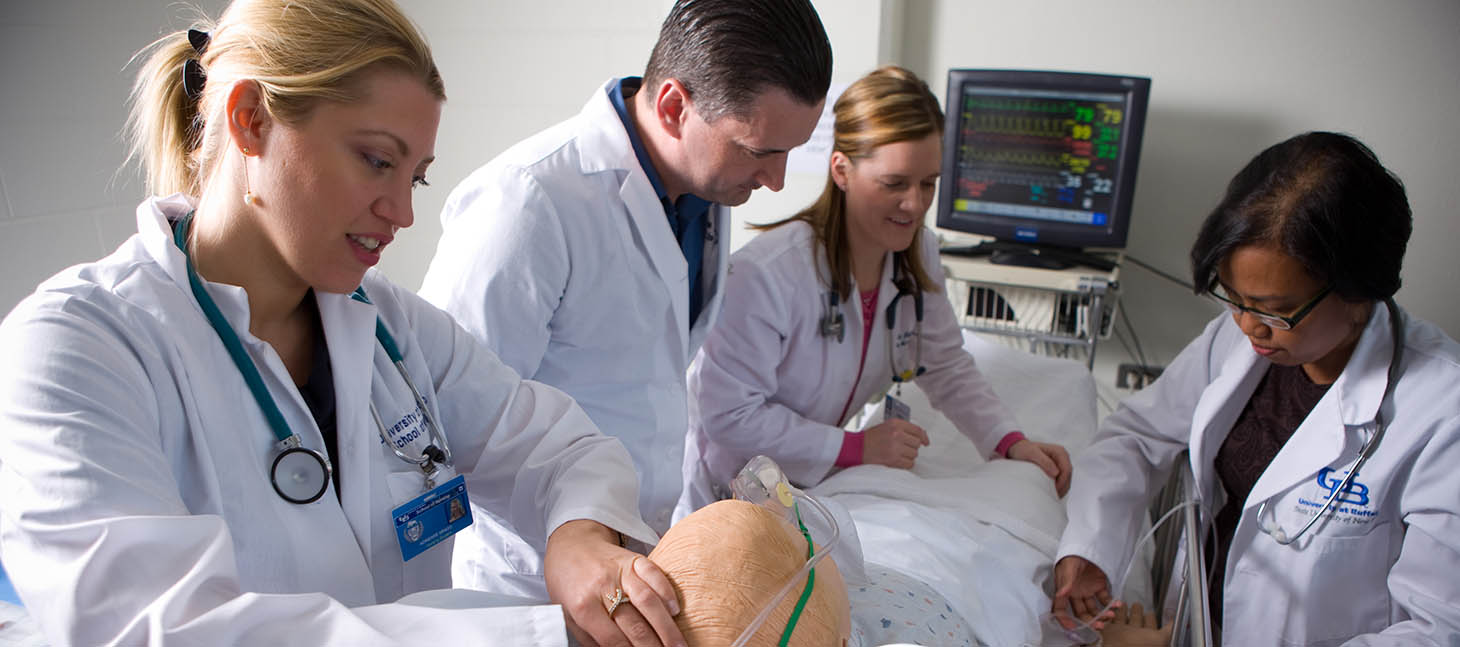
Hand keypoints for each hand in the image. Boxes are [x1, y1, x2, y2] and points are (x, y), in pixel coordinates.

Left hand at [543, 520, 684, 646]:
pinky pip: (654, 574)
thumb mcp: (569, 615)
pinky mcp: (633, 558)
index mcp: (582, 606)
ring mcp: (619, 571)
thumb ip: (592, 638)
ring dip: (667, 627)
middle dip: (654, 646)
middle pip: (635, 624)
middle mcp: (602, 588)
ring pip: (648, 601)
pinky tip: (675, 610)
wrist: (569, 544)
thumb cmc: (568, 583)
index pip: (613, 639)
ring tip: (678, 645)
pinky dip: (667, 592)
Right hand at [862, 419, 929, 468]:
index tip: (925, 442)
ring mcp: (896, 447)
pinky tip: (897, 461)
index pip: (917, 430)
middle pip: (916, 443)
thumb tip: (920, 436)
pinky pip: (909, 464)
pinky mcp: (893, 460)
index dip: (924, 437)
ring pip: (914, 454)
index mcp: (896, 424)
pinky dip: (905, 464)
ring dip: (908, 456)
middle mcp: (897, 434)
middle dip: (911, 447)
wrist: (857, 448)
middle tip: (902, 448)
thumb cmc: (870, 438)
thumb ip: (903, 429)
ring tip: (897, 454)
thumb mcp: (887, 426)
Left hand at [1006, 439, 1072, 495]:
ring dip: (1062, 489)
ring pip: (1067, 479)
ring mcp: (1061, 463)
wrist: (1019, 448)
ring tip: (1053, 497)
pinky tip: (1053, 493)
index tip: (1054, 490)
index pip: (1067, 469)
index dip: (1062, 481)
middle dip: (1063, 487)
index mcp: (1060, 452)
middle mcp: (1063, 457)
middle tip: (1054, 497)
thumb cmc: (1024, 449)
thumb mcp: (1032, 453)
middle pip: (1068, 476)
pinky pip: (1062, 480)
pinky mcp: (1058, 469)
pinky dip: (1059, 488)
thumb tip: (1056, 473)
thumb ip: (1044, 461)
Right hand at [1052, 555, 1115, 630]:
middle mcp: (1075, 594)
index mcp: (1064, 590)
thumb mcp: (1069, 567)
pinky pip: (1104, 599)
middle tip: (1100, 624)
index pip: (1060, 609)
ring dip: (1102, 614)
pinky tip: (1117, 604)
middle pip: (1080, 613)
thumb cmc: (1073, 555)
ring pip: (1093, 609)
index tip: (1073, 628)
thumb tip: (1061, 594)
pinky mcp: (1098, 586)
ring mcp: (1087, 591)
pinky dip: (1111, 603)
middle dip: (1090, 621)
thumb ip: (1066, 582)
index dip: (1065, 620)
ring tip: (1111, 614)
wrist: (1087, 543)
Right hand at [1084, 602, 1171, 646]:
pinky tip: (1111, 607)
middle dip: (1137, 612)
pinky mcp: (1107, 630)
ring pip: (1122, 619)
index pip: (1150, 625)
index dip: (1151, 618)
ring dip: (1123, 611)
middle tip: (1137, 604)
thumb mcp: (1160, 639)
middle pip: (1136, 621)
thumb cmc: (1139, 646)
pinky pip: (1109, 619)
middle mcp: (1134, 636)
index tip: (1151, 611)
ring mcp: (1120, 633)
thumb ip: (1169, 630)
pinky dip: (1110, 612)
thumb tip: (1175, 621)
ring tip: (1123, 604)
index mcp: (1147, 639)